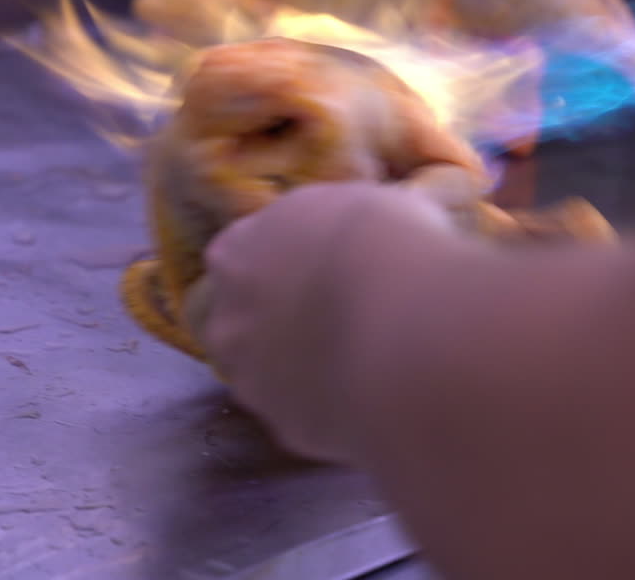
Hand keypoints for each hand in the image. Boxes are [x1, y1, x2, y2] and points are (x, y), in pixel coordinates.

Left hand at [198, 182, 459, 462]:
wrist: (406, 329)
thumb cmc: (385, 243)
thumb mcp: (364, 204)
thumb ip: (338, 228)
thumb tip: (361, 236)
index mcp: (236, 252)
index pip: (238, 254)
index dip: (280, 261)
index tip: (319, 264)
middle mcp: (228, 319)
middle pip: (240, 323)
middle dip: (278, 324)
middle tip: (336, 320)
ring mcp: (251, 382)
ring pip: (268, 378)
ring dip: (301, 372)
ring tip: (363, 366)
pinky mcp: (285, 431)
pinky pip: (307, 418)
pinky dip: (333, 410)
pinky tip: (375, 399)